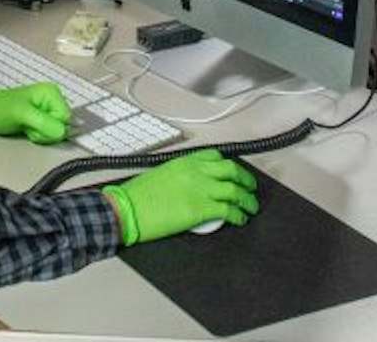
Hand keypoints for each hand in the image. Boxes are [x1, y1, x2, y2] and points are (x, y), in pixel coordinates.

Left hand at [0, 83, 69, 143]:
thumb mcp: (22, 114)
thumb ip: (44, 122)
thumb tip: (63, 132)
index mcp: (52, 93)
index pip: (66, 118)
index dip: (52, 127)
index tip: (35, 125)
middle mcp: (53, 101)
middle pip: (63, 126)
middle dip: (46, 132)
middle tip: (29, 125)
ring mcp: (48, 111)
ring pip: (56, 132)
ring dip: (41, 135)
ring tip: (26, 126)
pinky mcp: (43, 120)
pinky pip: (49, 134)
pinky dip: (38, 136)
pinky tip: (27, 130)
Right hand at [100, 149, 258, 245]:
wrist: (126, 209)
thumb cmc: (136, 196)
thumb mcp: (161, 175)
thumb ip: (180, 176)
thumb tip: (192, 186)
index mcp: (184, 162)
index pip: (215, 157)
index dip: (229, 165)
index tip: (234, 172)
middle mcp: (195, 172)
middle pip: (231, 170)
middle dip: (245, 179)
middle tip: (250, 188)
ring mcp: (199, 189)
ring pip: (234, 190)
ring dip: (247, 199)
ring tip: (251, 206)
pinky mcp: (200, 209)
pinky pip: (228, 210)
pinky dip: (239, 215)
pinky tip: (240, 219)